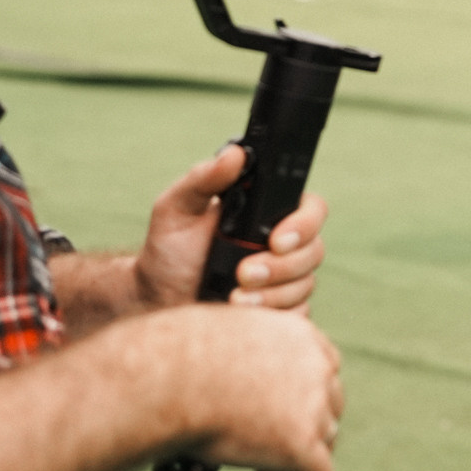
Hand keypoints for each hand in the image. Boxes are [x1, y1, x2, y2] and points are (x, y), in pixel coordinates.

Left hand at [135, 144, 329, 311]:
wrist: (155, 300)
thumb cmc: (167, 251)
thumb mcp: (177, 208)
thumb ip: (203, 179)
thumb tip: (233, 154)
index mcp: (269, 214)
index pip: (312, 209)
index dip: (304, 225)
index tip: (275, 240)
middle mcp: (284, 244)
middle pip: (315, 250)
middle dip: (280, 266)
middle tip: (242, 273)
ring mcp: (286, 279)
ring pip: (306, 285)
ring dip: (272, 294)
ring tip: (234, 298)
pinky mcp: (281, 309)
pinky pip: (297, 316)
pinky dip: (272, 315)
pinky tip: (244, 313)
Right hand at [161, 305, 344, 470]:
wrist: (172, 377)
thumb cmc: (181, 354)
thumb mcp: (227, 332)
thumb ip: (247, 348)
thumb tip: (229, 365)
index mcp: (298, 336)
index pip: (323, 366)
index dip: (307, 391)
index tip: (285, 407)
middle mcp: (315, 368)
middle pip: (328, 402)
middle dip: (305, 423)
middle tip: (272, 442)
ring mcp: (312, 407)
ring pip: (324, 438)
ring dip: (301, 454)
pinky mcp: (301, 444)